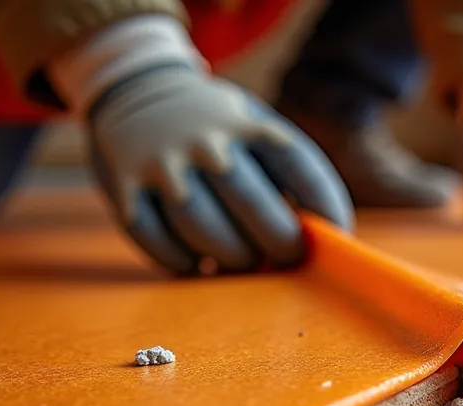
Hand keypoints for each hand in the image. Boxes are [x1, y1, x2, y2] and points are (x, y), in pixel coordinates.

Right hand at [86, 65, 352, 274]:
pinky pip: (156, 242)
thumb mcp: (250, 123)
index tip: (337, 234)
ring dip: (231, 257)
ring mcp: (162, 165)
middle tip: (288, 256)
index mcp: (247, 123)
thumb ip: (281, 172)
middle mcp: (205, 142)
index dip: (326, 206)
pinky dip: (181, 262)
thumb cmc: (214, 125)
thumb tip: (315, 237)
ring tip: (243, 260)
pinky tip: (197, 263)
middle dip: (281, 243)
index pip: (300, 166)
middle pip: (253, 206)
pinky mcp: (125, 189)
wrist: (134, 86)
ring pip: (204, 229)